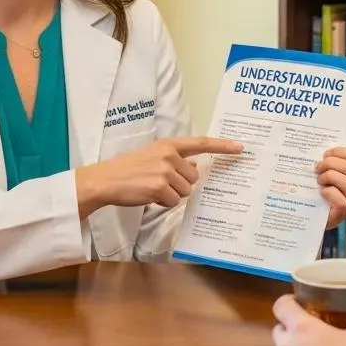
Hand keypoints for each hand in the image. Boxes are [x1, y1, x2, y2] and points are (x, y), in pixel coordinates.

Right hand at [75, 136, 242, 213]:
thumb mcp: (154, 156)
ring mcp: (165, 171)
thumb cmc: (129, 169)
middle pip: (194, 177)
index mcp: (169, 144)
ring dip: (171, 194)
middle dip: (181, 184)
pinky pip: (173, 201)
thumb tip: (195, 168)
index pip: (201, 143)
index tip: (240, 148)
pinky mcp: (160, 187)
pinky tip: (149, 196)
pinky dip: (163, 203)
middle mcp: (169, 155)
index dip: (222, 146)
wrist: (106, 180)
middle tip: (159, 182)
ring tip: (151, 188)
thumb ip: (175, 159)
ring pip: (185, 191)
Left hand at [314, 146, 345, 228]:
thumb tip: (314, 146)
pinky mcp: (342, 214)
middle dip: (332, 163)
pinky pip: (342, 201)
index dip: (342, 152)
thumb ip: (323, 161)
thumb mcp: (320, 172)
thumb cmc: (313, 190)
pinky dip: (330, 193)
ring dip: (330, 178)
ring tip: (319, 181)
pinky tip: (321, 192)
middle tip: (317, 168)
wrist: (306, 216)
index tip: (325, 154)